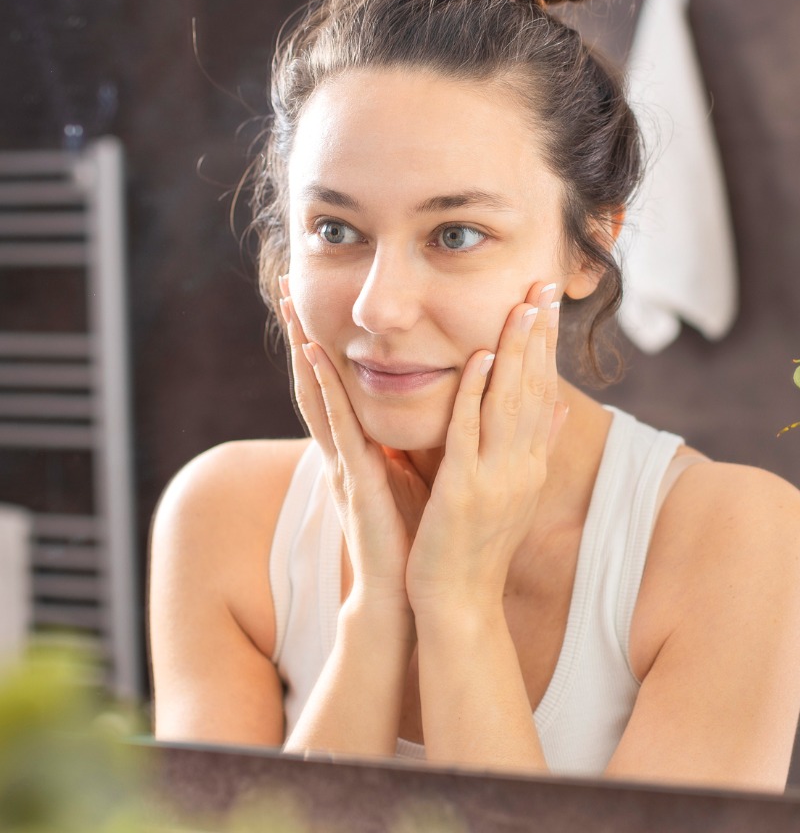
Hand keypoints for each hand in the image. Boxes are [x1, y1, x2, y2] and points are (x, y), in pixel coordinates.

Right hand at [279, 276, 426, 615]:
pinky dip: (324, 389)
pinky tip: (315, 354)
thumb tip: (436, 403)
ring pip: (316, 395)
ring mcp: (344, 462)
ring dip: (300, 348)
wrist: (413, 590)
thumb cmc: (416, 533)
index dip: (322, 346)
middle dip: (299, 335)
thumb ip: (414, 439)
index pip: (337, 387)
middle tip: (285, 287)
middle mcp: (344, 449)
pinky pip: (337, 426)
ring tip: (288, 306)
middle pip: (315, 382)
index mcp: (359, 447)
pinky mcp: (355, 477)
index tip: (314, 304)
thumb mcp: (419, 472)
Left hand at [405, 280, 567, 616]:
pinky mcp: (464, 490)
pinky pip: (470, 433)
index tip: (549, 302)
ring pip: (510, 403)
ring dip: (516, 352)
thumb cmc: (478, 544)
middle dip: (539, 333)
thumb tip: (559, 406)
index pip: (544, 391)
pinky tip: (480, 359)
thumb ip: (536, 445)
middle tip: (545, 283)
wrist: (460, 603)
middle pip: (535, 387)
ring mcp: (497, 477)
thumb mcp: (516, 492)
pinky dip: (476, 394)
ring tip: (522, 305)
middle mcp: (522, 465)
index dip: (547, 344)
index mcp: (531, 462)